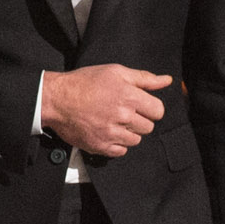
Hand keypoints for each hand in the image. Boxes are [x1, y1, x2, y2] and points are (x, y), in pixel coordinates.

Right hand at [43, 62, 172, 157]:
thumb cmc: (85, 82)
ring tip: (114, 121)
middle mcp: (123, 116)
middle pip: (148, 127)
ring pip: (135, 140)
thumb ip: (144, 78)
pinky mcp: (101, 146)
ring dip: (129, 132)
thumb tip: (166, 80)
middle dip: (139, 120)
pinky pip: (121, 151)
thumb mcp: (115, 72)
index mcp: (129, 96)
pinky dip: (117, 144)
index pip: (158, 111)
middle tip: (124, 112)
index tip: (140, 105)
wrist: (57, 99)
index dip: (151, 108)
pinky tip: (107, 131)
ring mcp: (111, 133)